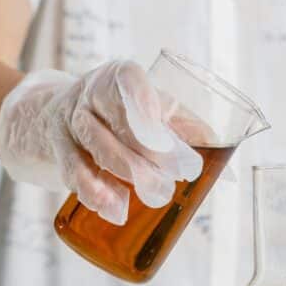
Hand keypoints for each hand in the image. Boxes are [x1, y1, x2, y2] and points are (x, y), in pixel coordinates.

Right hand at [0, 61, 202, 223]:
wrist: (58, 115)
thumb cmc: (122, 112)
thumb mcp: (153, 109)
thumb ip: (187, 132)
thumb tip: (227, 172)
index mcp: (120, 77)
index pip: (129, 80)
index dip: (143, 102)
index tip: (159, 122)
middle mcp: (91, 94)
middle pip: (116, 121)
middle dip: (146, 153)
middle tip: (172, 180)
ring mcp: (71, 121)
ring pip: (95, 146)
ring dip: (124, 173)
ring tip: (153, 196)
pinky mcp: (59, 150)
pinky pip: (74, 171)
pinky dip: (94, 192)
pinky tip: (113, 208)